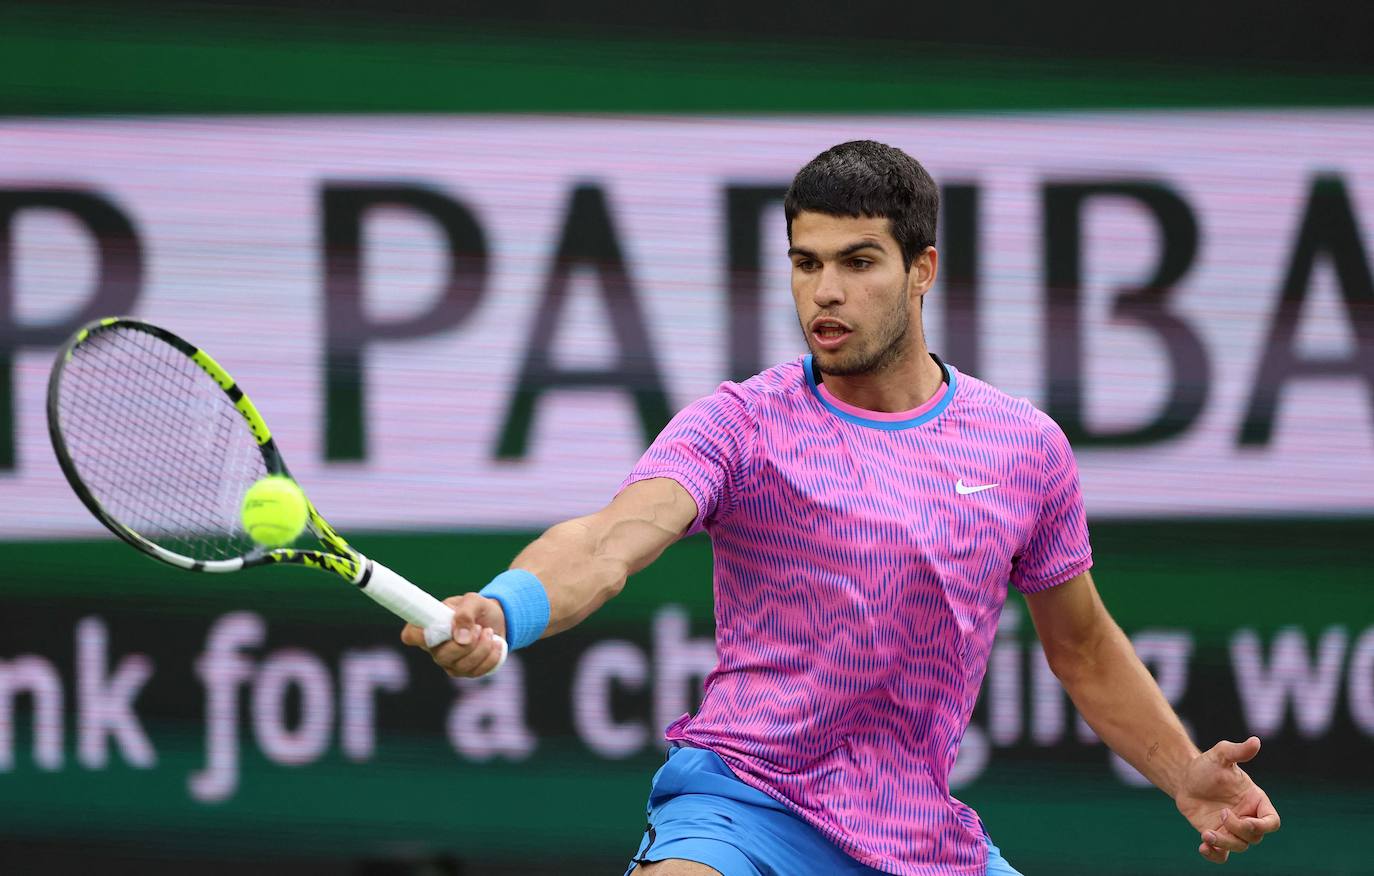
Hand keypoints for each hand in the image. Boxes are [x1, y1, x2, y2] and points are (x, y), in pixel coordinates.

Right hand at [400, 593, 507, 677]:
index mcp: (429, 626)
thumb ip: (465, 613)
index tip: (443, 628)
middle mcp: (434, 648)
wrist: (497, 620)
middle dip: (466, 643)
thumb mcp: (473, 600)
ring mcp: (449, 663)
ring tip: (488, 632)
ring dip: (482, 648)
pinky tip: (496, 643)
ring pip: (462, 666)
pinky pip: (477, 672)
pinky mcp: (466, 672)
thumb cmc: (478, 608)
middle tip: (479, 627)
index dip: (419, 635)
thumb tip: (460, 637)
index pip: (411, 635)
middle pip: (441, 656)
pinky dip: (491, 656)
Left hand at [1175, 736, 1280, 862]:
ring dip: (1225, 844)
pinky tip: (1203, 847)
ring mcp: (1232, 828)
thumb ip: (1238, 751)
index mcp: (1256, 801)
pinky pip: (1222, 855)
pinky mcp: (1216, 835)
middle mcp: (1247, 817)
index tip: (1245, 818)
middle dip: (1239, 830)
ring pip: (1239, 846)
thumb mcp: (1221, 755)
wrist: (1185, 777)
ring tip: (1207, 834)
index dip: (1263, 826)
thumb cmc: (1207, 765)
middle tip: (1221, 815)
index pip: (1272, 822)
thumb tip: (1255, 741)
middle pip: (1255, 837)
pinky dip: (1215, 855)